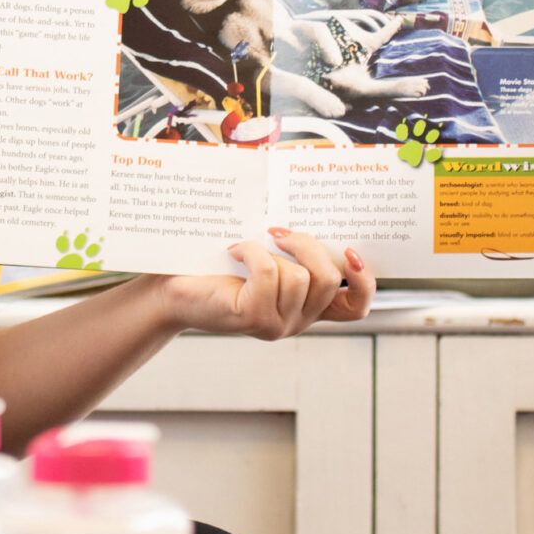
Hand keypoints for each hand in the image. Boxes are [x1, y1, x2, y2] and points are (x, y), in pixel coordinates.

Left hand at [154, 229, 374, 340]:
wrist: (168, 289)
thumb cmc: (214, 266)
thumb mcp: (263, 254)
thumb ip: (291, 247)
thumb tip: (308, 208)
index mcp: (306, 305)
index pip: (355, 307)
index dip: (365, 282)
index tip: (350, 252)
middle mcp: (298, 320)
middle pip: (330, 280)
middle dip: (308, 246)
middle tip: (278, 231)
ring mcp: (278, 324)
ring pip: (300, 277)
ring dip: (271, 250)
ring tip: (245, 247)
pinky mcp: (255, 319)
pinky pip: (270, 274)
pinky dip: (252, 253)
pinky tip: (233, 252)